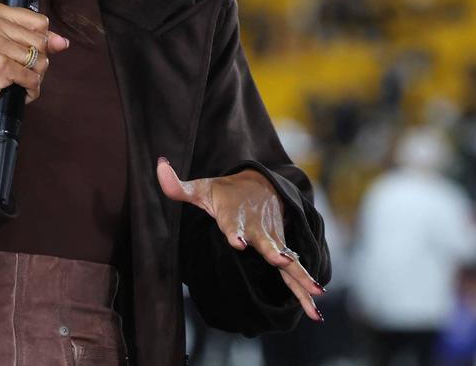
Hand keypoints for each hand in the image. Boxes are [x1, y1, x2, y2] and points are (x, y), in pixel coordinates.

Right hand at [0, 2, 70, 123]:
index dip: (40, 41)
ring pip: (39, 61)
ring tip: (17, 79)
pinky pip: (32, 78)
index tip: (24, 50)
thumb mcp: (9, 44)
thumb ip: (38, 39)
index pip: (40, 22)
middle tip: (20, 68)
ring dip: (34, 77)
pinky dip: (30, 89)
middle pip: (41, 41)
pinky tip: (18, 89)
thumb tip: (63, 42)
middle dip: (38, 61)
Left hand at [156, 158, 325, 321]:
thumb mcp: (201, 188)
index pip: (232, 224)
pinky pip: (294, 271)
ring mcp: (272, 240)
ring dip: (301, 277)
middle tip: (283, 261)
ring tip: (316, 295)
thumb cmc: (225, 192)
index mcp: (234, 217)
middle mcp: (257, 230)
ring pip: (288, 261)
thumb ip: (178, 186)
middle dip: (274, 253)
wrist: (261, 184)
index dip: (234, 233)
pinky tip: (316, 311)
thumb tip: (159, 165)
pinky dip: (305, 288)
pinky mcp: (282, 249)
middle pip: (266, 243)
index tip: (238, 242)